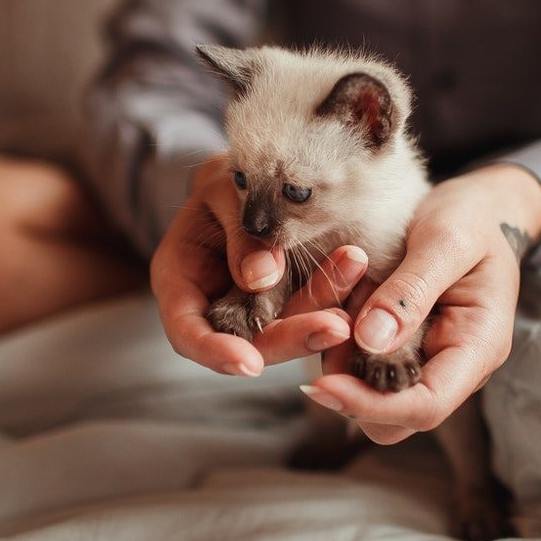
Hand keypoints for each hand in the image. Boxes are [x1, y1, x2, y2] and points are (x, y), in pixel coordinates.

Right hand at [151, 155, 368, 375]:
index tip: (249, 363)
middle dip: (291, 337)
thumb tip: (261, 277)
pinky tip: (359, 270)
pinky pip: (313, 303)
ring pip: (288, 326)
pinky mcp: (291, 299)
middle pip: (247, 341)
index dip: (214, 352)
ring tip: (354, 270)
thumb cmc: (223, 182)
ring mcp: (256, 307)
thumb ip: (240, 234)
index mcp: (181, 282)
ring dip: (324, 306)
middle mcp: (216, 304)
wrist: (249, 177)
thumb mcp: (222, 192)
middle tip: (334, 327)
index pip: (187, 333)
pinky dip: (336, 290)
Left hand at [303, 164, 540, 443]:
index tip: (322, 385)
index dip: (371, 404)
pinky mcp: (403, 348)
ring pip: (373, 395)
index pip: (426, 405)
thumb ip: (412, 290)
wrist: (480, 207)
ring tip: (339, 298)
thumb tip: (371, 341)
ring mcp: (428, 360)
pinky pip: (365, 364)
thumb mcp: (447, 241)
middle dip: (351, 387)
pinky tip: (341, 298)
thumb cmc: (472, 218)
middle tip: (324, 328)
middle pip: (396, 418)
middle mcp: (454, 366)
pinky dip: (342, 340)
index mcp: (478, 347)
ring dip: (342, 360)